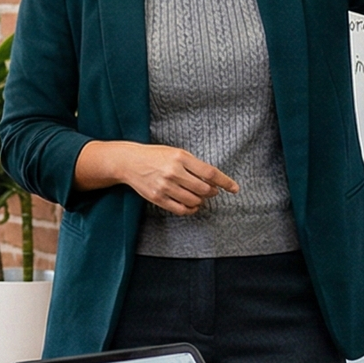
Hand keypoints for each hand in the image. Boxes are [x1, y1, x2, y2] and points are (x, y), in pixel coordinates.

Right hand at [95, 141, 238, 214]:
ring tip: (200, 197)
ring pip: (194, 201)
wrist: (129, 162)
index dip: (225, 182)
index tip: (234, 188)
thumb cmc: (155, 156)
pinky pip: (181, 209)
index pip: (209, 173)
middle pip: (204, 189)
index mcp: (180, 157)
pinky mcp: (158, 198)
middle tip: (212, 191)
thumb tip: (213, 180)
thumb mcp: (176, 153)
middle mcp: (173, 172)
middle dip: (212, 192)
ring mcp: (165, 186)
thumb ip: (193, 164)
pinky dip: (191, 209)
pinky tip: (192, 205)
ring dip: (201, 201)